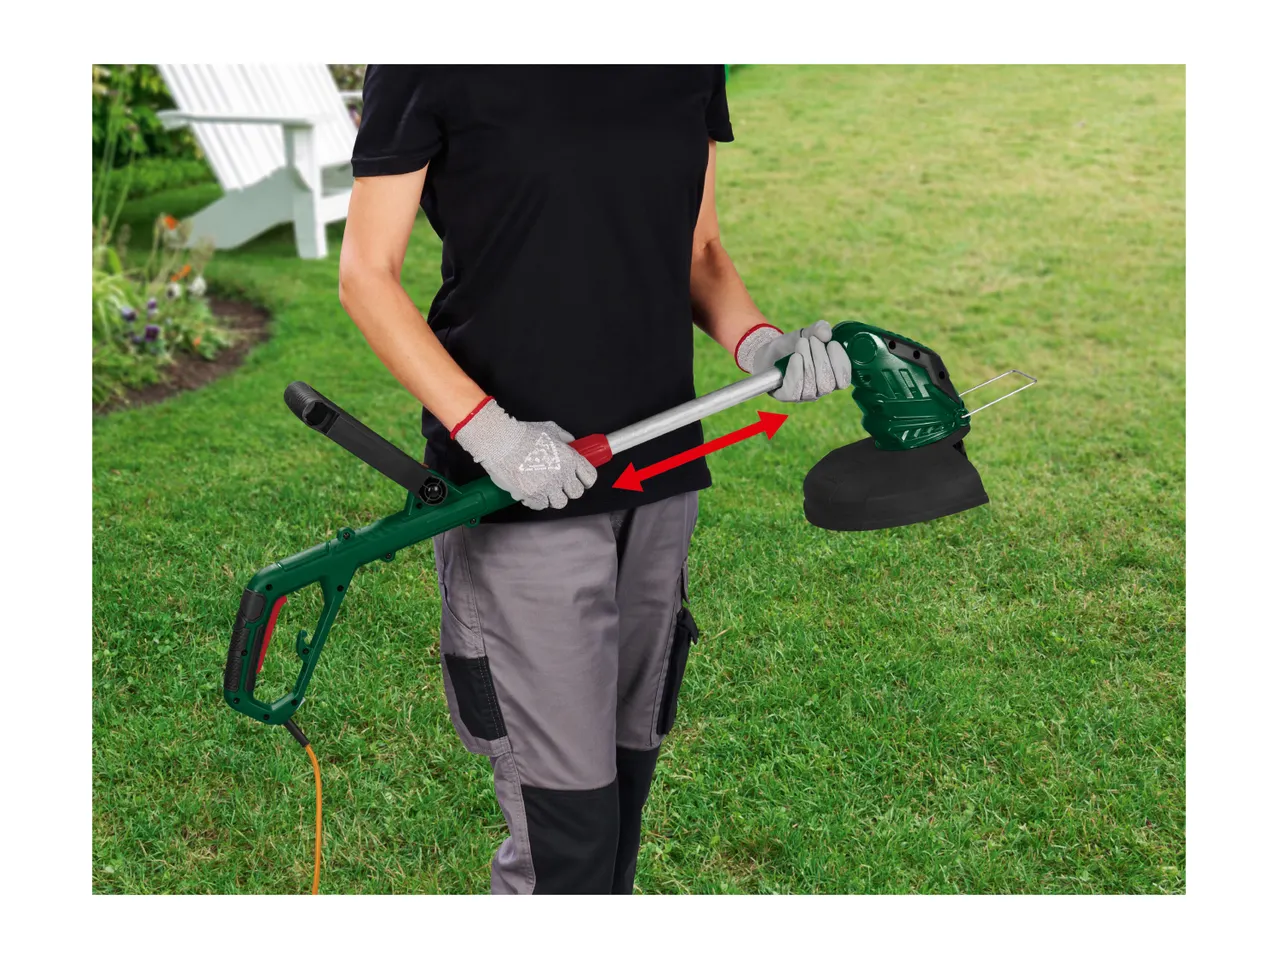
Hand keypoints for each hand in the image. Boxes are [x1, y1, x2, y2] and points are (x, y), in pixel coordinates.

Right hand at [453, 398, 596, 509]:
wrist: (500, 442)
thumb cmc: (523, 434)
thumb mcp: (550, 429)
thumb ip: (564, 437)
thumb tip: (572, 443)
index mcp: (570, 458)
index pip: (590, 477)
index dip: (585, 480)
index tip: (579, 480)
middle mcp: (562, 474)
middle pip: (576, 493)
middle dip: (568, 489)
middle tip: (558, 484)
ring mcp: (547, 486)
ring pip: (560, 503)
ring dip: (552, 497)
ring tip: (543, 488)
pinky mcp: (532, 495)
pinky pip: (541, 506)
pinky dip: (536, 501)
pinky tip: (531, 492)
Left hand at [735, 320, 851, 401]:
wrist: (770, 350)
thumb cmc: (794, 344)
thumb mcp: (808, 333)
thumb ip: (819, 329)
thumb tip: (826, 333)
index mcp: (832, 377)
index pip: (843, 380)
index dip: (840, 363)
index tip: (832, 344)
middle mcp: (820, 390)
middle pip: (827, 384)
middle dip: (820, 358)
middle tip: (811, 340)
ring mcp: (803, 395)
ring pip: (811, 387)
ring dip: (807, 362)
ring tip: (801, 344)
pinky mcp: (785, 396)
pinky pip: (793, 391)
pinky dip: (795, 372)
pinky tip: (795, 358)